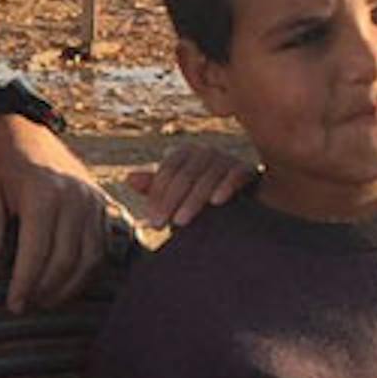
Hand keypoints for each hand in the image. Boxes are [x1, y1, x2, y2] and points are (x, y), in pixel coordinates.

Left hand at [0, 113, 111, 312]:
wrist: (24, 128)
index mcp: (43, 193)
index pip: (37, 253)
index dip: (25, 284)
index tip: (13, 305)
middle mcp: (75, 197)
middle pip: (66, 260)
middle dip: (45, 289)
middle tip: (25, 306)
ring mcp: (92, 200)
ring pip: (88, 258)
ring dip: (68, 286)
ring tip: (43, 300)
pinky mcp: (102, 204)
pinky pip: (101, 247)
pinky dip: (86, 271)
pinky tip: (65, 284)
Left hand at [127, 138, 255, 229]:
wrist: (241, 204)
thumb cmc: (200, 200)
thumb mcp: (175, 196)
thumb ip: (154, 188)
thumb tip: (129, 178)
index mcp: (185, 154)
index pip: (167, 171)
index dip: (156, 195)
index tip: (150, 219)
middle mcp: (205, 152)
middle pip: (184, 175)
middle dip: (170, 202)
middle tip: (159, 225)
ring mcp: (227, 159)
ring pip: (207, 177)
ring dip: (193, 200)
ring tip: (180, 222)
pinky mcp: (247, 169)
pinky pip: (236, 174)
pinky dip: (227, 186)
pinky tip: (217, 201)